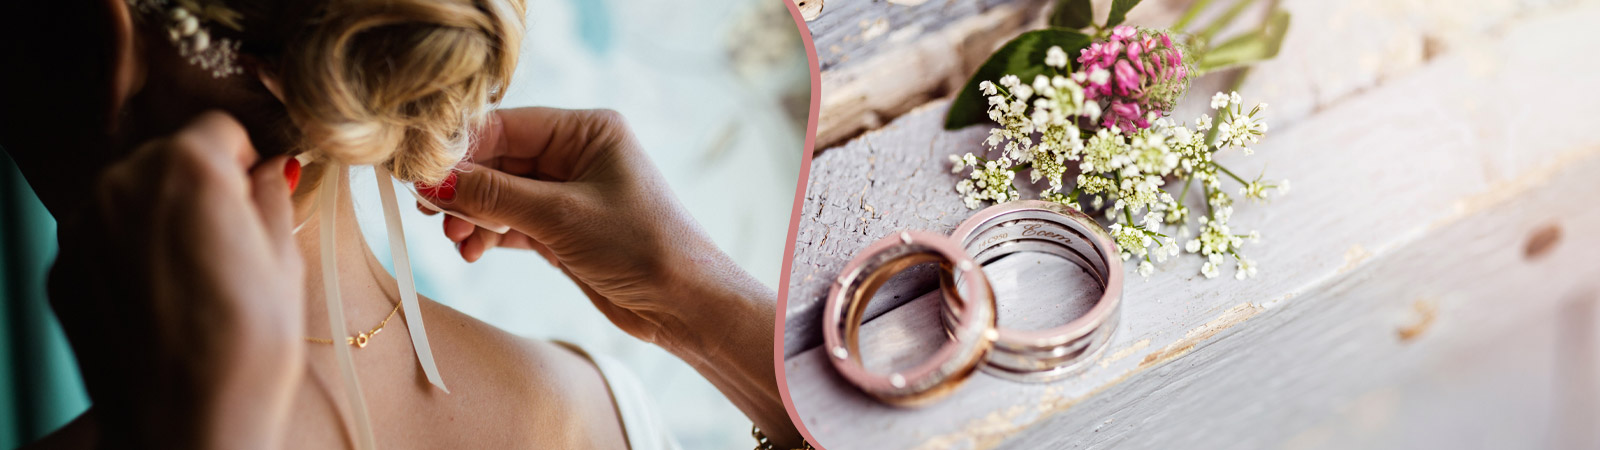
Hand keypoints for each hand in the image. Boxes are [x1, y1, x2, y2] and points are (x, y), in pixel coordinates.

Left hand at [49, 111, 303, 448]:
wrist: (184, 426)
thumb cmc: (247, 348)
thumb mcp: (287, 261)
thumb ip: (272, 198)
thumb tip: (268, 174)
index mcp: (187, 167)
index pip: (221, 128)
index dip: (248, 161)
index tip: (261, 196)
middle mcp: (122, 183)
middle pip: (169, 158)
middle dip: (200, 188)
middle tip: (233, 246)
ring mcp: (82, 227)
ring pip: (132, 198)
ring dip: (162, 220)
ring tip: (196, 281)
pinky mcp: (62, 268)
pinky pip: (104, 240)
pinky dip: (130, 257)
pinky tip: (162, 302)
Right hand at [420, 107, 726, 344]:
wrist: (685, 304)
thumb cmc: (642, 246)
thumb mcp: (561, 217)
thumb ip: (494, 197)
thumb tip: (433, 181)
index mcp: (588, 130)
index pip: (506, 126)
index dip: (459, 149)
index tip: (420, 172)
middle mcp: (577, 155)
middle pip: (498, 161)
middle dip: (463, 187)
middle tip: (428, 211)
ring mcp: (569, 193)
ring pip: (500, 195)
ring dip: (473, 216)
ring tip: (456, 237)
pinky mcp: (564, 230)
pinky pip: (512, 223)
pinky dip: (489, 235)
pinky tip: (472, 251)